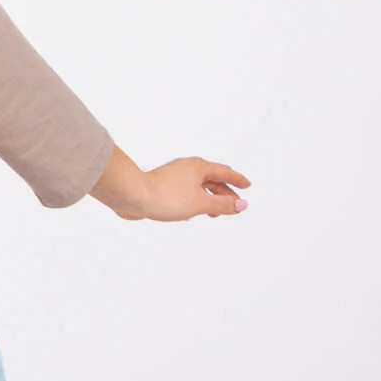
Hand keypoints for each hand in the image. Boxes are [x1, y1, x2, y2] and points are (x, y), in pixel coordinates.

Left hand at [90, 149, 250, 221]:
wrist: (133, 196)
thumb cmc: (166, 197)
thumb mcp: (200, 203)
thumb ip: (222, 205)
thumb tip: (242, 205)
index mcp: (198, 167)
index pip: (224, 172)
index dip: (237, 180)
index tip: (247, 186)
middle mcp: (186, 168)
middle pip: (211, 179)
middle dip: (224, 192)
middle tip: (234, 204)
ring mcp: (173, 176)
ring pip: (197, 187)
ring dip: (209, 199)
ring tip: (214, 213)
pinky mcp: (162, 186)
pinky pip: (184, 192)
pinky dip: (194, 201)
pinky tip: (190, 212)